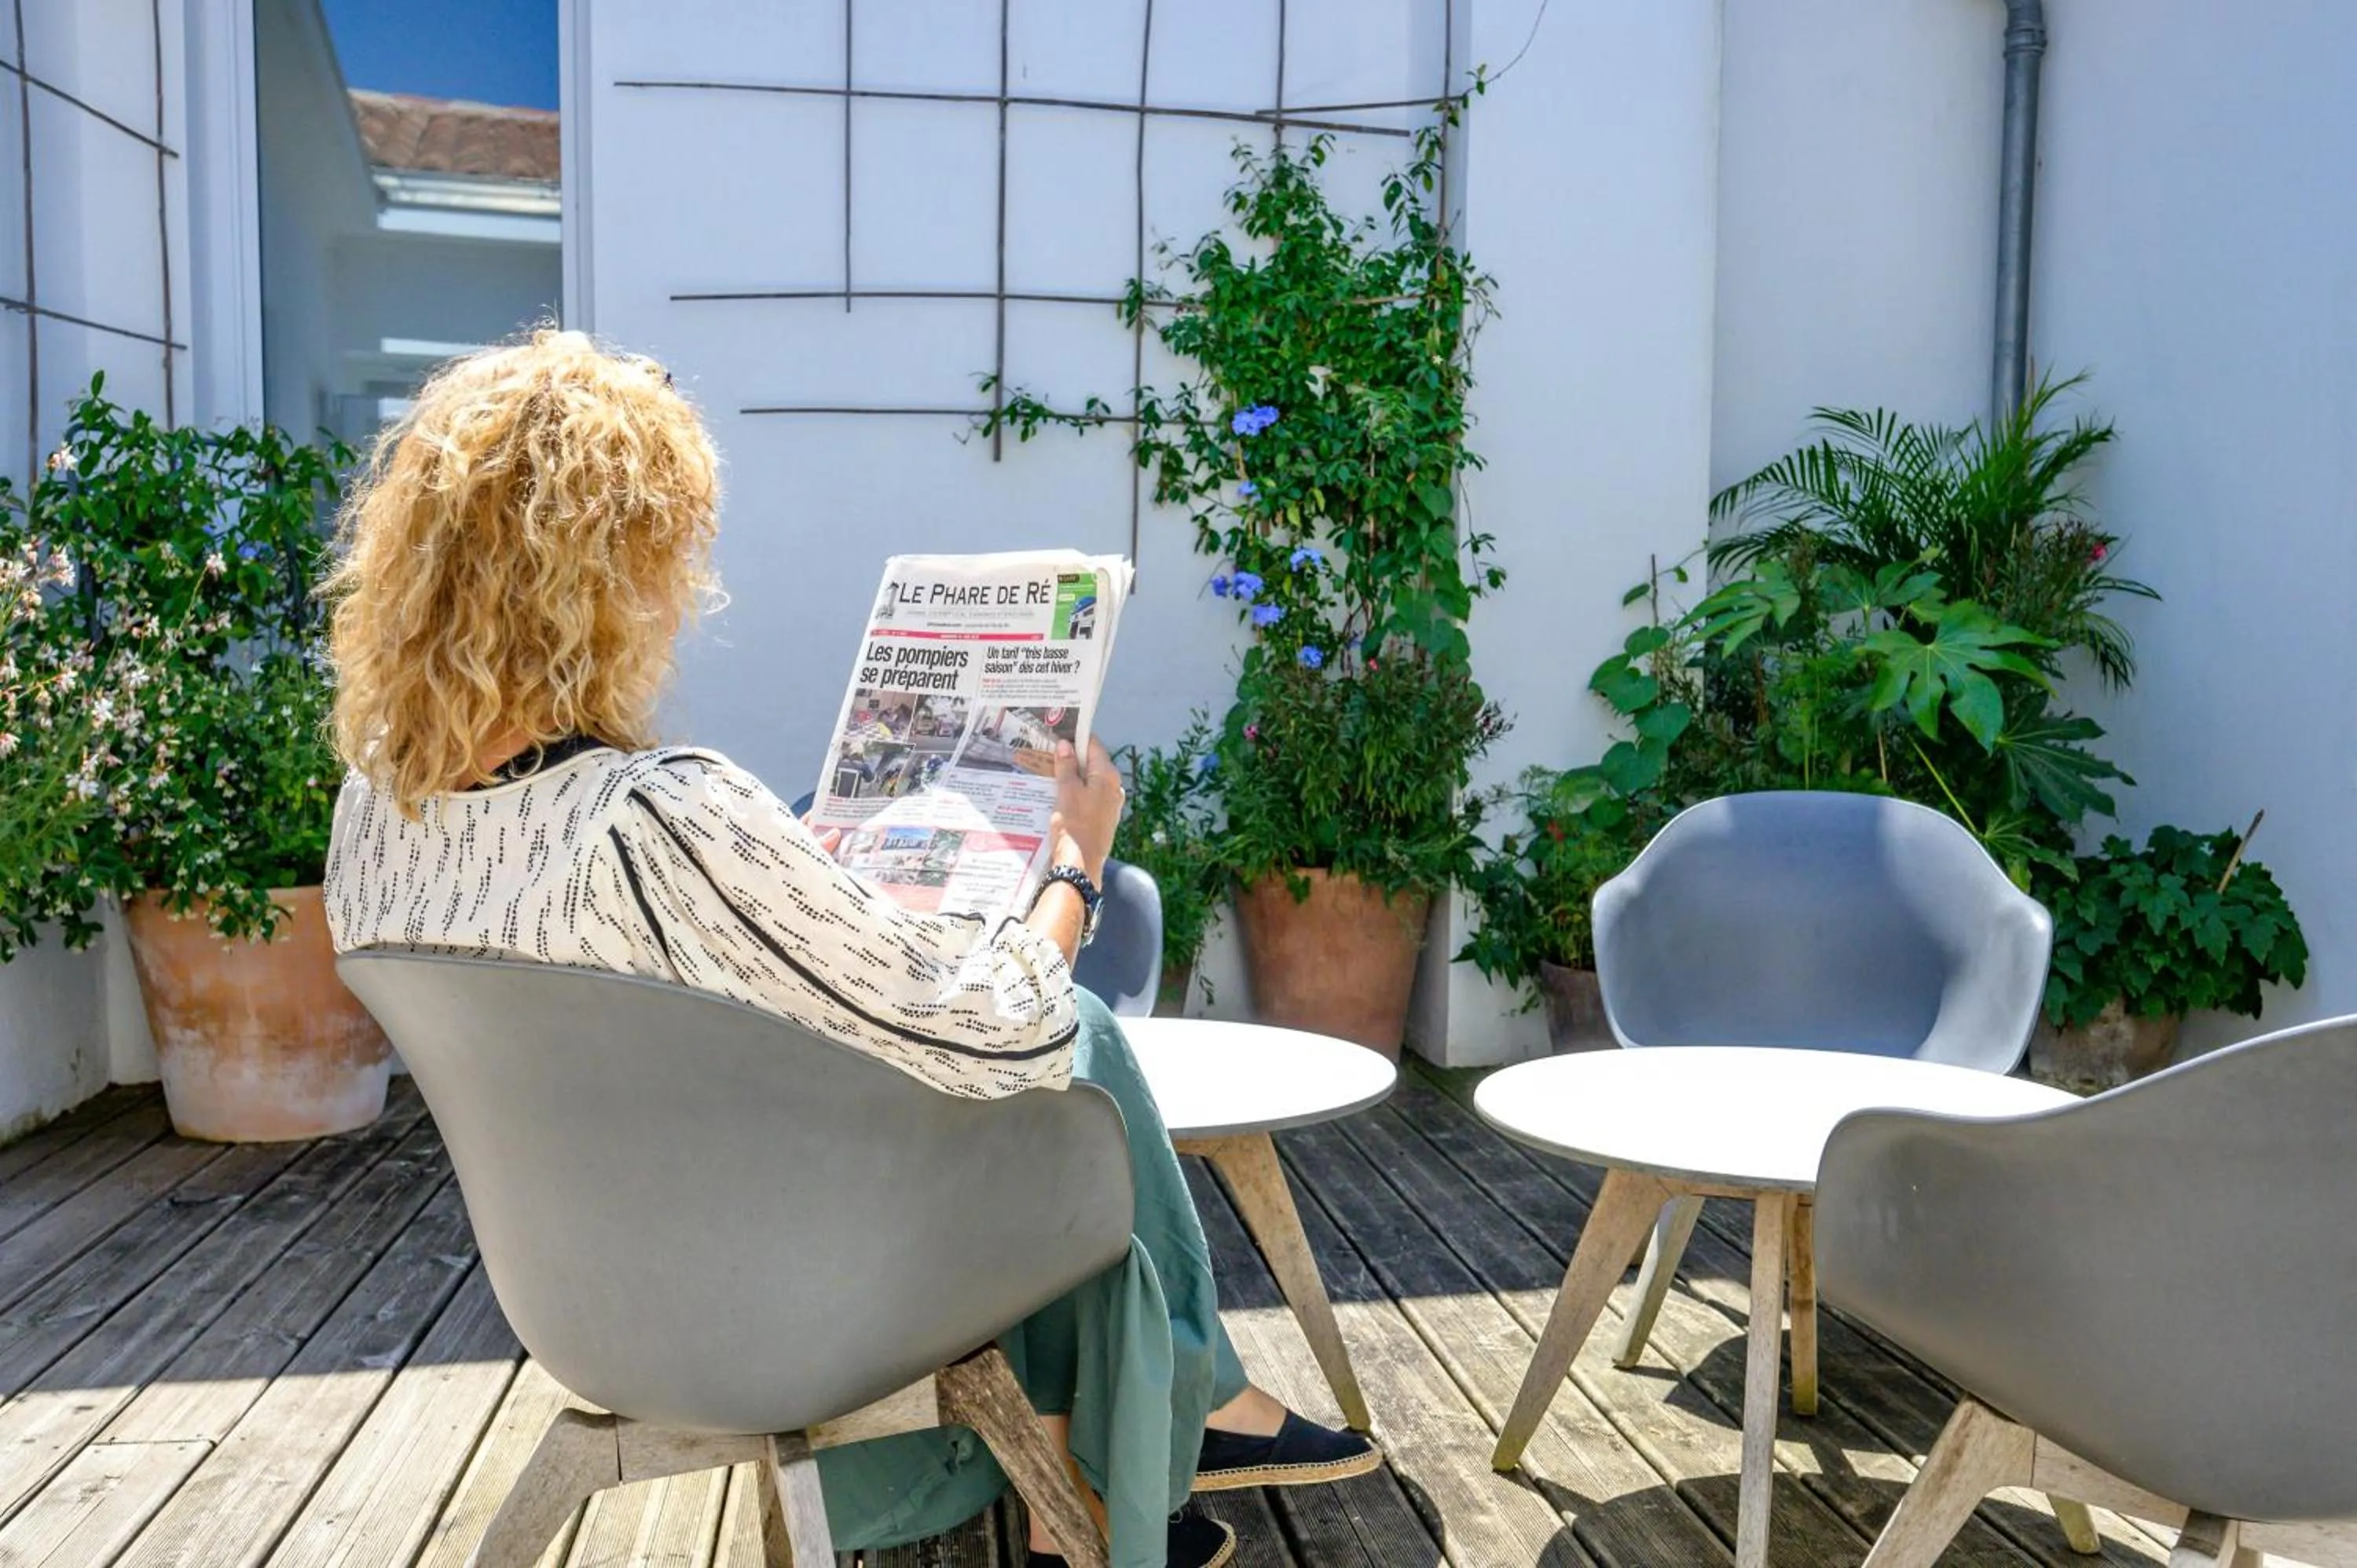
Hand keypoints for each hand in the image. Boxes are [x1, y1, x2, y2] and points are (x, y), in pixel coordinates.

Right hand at [1049, 737, 1123, 883]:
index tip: (1059, 737)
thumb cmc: (1073, 825)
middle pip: (1092, 763)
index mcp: (1108, 775)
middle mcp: (1114, 787)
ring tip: (1051, 778)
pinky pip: (1090, 798)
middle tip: (1049, 757)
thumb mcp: (1066, 791)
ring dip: (1073, 778)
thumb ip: (1066, 766)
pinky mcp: (1104, 818)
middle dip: (1072, 759)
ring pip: (1090, 782)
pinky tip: (1060, 799)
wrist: (1081, 864)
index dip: (1076, 739)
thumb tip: (1065, 745)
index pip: (1093, 746)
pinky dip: (1077, 794)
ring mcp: (1111, 804)